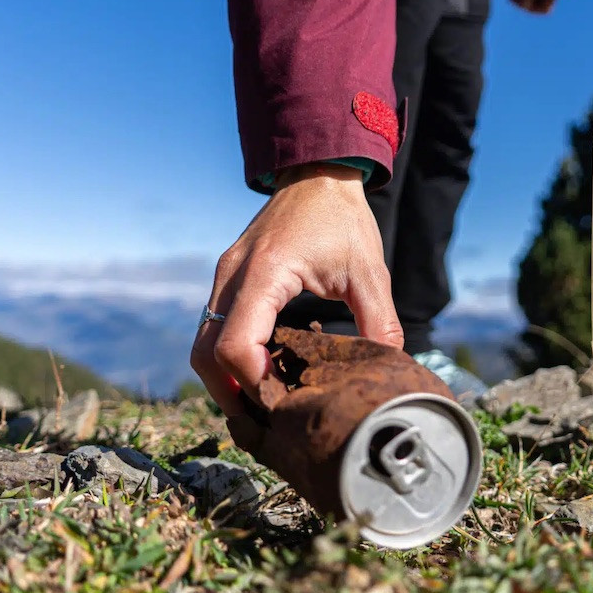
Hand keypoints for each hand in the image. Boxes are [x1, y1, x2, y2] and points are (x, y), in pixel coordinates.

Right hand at [190, 163, 403, 415]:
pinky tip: (263, 369)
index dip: (255, 383)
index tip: (285, 399)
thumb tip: (389, 367)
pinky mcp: (227, 279)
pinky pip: (214, 326)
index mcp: (264, 273)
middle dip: (231, 392)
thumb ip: (380, 322)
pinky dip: (229, 355)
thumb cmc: (343, 219)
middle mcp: (232, 276)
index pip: (235, 346)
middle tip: (267, 417)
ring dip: (225, 377)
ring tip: (263, 400)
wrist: (318, 175)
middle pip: (206, 354)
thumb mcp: (370, 272)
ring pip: (202, 343)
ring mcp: (224, 276)